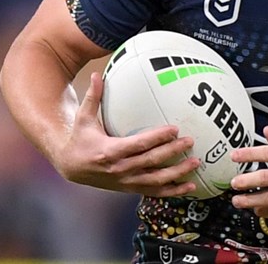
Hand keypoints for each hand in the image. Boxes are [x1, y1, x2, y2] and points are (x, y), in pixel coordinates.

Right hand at [48, 71, 199, 196]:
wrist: (72, 167)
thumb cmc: (81, 138)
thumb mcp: (83, 118)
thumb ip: (93, 97)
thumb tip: (98, 74)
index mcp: (110, 151)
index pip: (138, 145)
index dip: (157, 138)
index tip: (174, 129)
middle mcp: (120, 169)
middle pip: (151, 161)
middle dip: (172, 152)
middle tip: (190, 141)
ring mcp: (126, 181)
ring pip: (156, 180)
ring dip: (177, 173)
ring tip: (195, 163)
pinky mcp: (130, 188)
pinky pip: (154, 192)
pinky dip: (173, 191)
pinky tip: (189, 186)